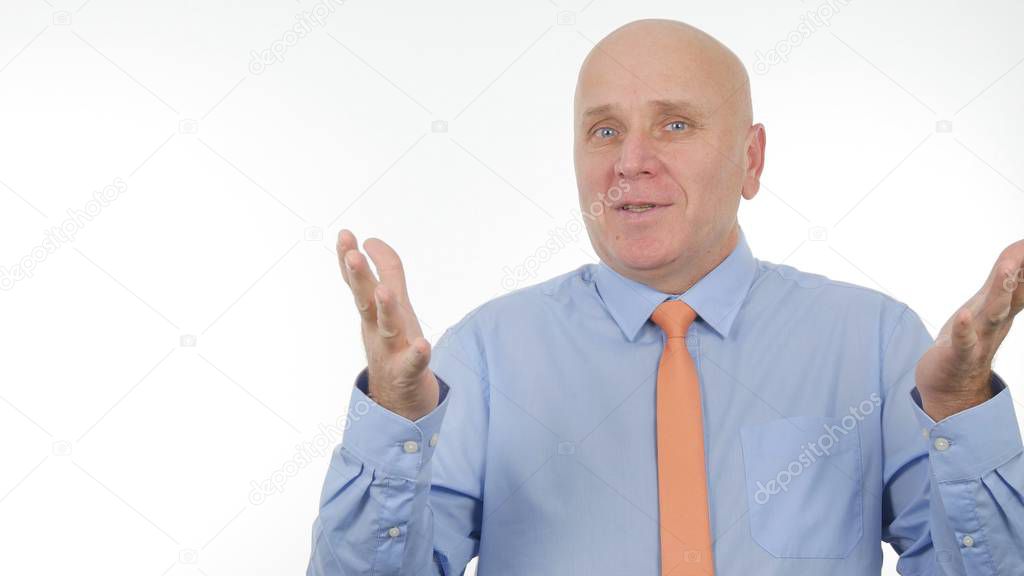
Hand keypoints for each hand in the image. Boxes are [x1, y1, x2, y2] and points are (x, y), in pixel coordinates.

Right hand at [337, 229, 439, 420]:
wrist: (398, 402)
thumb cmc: (395, 346)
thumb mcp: (388, 307)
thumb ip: (384, 273)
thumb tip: (370, 241)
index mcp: (375, 312)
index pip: (363, 279)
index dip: (354, 256)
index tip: (347, 234)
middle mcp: (379, 328)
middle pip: (366, 299)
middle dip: (359, 276)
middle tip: (351, 254)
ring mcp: (392, 350)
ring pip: (387, 327)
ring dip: (386, 309)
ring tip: (383, 292)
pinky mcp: (409, 373)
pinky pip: (412, 363)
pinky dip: (416, 354)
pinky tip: (422, 345)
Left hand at [915, 240, 1023, 420]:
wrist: (952, 387)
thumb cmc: (970, 340)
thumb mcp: (989, 308)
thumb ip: (1005, 283)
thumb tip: (1016, 257)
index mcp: (1002, 308)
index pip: (1022, 279)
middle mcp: (996, 321)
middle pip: (1014, 292)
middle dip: (1022, 268)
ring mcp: (980, 338)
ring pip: (994, 312)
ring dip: (1001, 291)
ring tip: (1007, 269)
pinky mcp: (959, 354)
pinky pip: (963, 341)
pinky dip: (964, 328)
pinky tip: (963, 317)